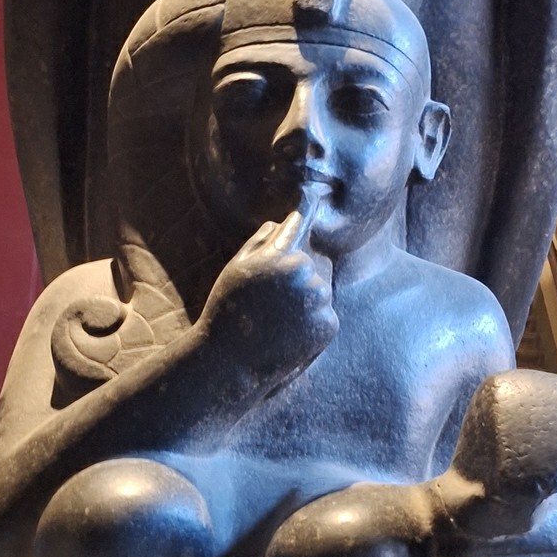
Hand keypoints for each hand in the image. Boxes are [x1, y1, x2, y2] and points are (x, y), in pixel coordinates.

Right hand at [201, 193, 337, 382]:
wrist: (229, 361)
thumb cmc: (227, 311)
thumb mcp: (236, 269)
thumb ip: (258, 243)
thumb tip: (279, 225)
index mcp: (282, 255)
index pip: (299, 225)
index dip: (306, 210)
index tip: (315, 196)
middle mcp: (305, 273)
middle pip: (313, 267)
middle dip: (298, 281)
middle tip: (270, 305)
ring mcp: (319, 300)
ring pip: (320, 293)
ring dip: (307, 304)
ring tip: (278, 323)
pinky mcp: (329, 325)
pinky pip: (326, 318)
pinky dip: (313, 327)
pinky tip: (289, 337)